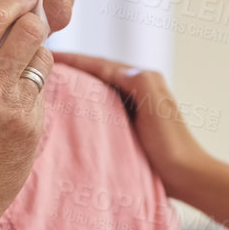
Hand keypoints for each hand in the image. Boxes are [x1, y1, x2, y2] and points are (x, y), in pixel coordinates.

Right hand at [0, 0, 50, 229]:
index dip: (12, 0)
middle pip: (28, 31)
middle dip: (34, 21)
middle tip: (33, 21)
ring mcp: (15, 110)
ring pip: (42, 59)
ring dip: (37, 55)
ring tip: (25, 65)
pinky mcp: (34, 130)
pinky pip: (43, 94)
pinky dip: (36, 90)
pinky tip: (20, 103)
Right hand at [52, 51, 212, 201]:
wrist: (185, 175)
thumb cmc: (171, 142)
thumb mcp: (154, 104)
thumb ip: (137, 80)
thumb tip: (114, 69)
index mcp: (144, 78)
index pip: (101, 64)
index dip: (75, 59)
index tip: (50, 54)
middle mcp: (139, 87)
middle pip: (98, 73)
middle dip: (73, 68)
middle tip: (43, 65)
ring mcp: (134, 105)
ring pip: (99, 89)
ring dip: (77, 84)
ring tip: (51, 83)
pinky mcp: (129, 123)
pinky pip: (102, 106)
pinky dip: (85, 103)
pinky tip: (70, 108)